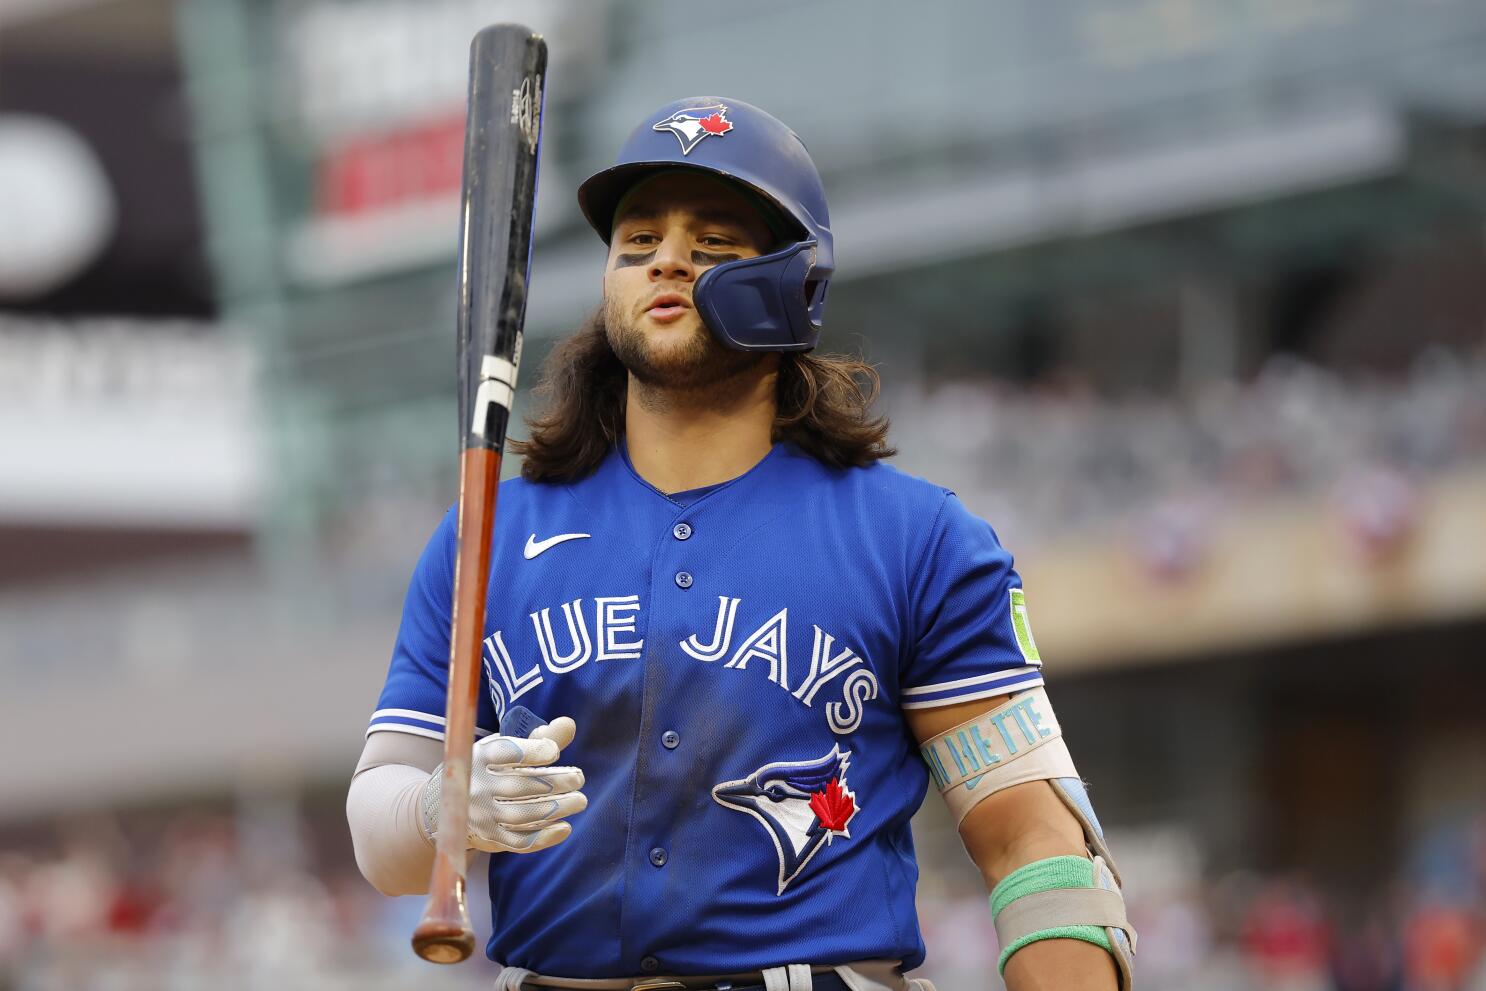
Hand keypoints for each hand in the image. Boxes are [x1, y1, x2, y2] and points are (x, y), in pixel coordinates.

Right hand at [420, 716, 585, 853]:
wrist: (454, 805)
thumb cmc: (493, 769)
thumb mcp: (508, 747)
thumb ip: (540, 736)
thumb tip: (568, 724)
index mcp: (480, 756)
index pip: (503, 752)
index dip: (531, 751)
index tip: (554, 752)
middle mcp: (477, 786)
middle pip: (517, 786)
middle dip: (554, 782)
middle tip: (578, 778)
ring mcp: (482, 816)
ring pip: (520, 815)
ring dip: (556, 808)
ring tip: (580, 800)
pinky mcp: (491, 838)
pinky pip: (519, 842)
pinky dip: (544, 837)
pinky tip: (565, 827)